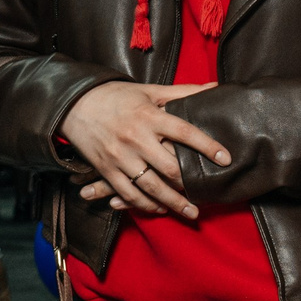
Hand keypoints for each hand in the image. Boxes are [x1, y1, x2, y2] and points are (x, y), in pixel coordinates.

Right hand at [59, 81, 229, 219]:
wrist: (75, 105)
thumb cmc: (117, 97)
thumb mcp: (149, 91)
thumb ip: (183, 93)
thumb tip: (215, 87)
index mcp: (149, 116)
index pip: (185, 132)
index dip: (207, 145)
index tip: (225, 158)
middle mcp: (136, 138)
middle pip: (169, 167)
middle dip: (190, 183)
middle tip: (207, 193)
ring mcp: (120, 157)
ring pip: (151, 186)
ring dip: (173, 202)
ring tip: (191, 212)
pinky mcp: (107, 170)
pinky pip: (129, 193)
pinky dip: (146, 204)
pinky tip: (160, 209)